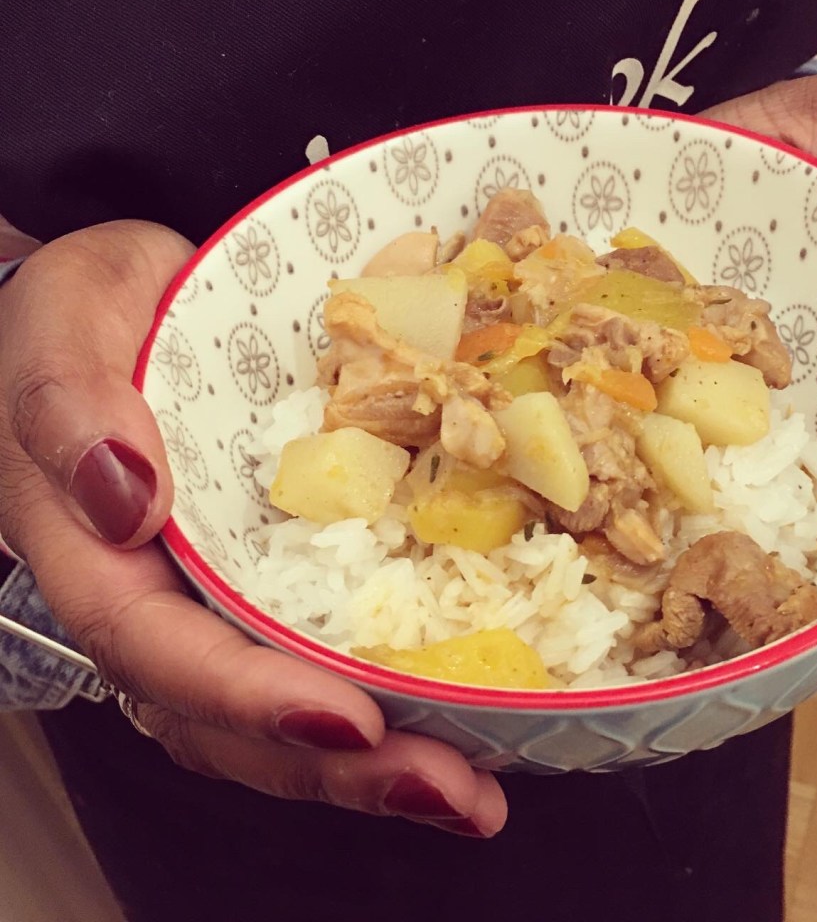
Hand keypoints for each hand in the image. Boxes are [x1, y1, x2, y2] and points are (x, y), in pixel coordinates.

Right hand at [0, 221, 505, 836]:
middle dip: (336, 768)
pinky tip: (457, 718)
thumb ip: (70, 405)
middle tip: (450, 793)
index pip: (157, 649)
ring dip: (368, 764)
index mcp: (93, 551)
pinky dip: (382, 699)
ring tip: (471, 793)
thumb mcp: (67, 320)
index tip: (344, 719)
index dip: (246, 696)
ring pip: (275, 711)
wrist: (138, 300)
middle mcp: (155, 596)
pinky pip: (315, 655)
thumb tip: (123, 497)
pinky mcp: (268, 576)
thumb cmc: (90, 305)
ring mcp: (214, 595)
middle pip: (229, 717)